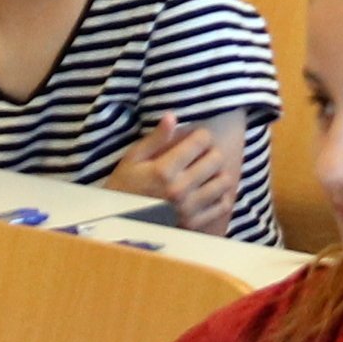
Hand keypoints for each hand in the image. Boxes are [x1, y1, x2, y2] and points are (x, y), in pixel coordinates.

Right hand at [106, 113, 243, 231]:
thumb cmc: (124, 186)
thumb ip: (155, 139)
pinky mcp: (194, 224)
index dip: (200, 135)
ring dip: (217, 173)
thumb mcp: (133, 159)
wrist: (118, 223)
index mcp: (163, 171)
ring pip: (224, 181)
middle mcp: (179, 190)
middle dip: (210, 152)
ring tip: (205, 173)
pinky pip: (223, 205)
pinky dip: (220, 196)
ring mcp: (188, 209)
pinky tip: (207, 191)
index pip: (201, 141)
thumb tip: (172, 116)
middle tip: (201, 155)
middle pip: (217, 159)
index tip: (194, 138)